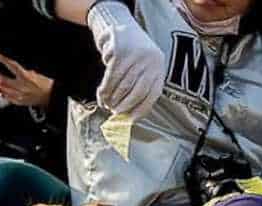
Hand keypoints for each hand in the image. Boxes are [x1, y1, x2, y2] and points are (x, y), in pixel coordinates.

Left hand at [0, 54, 54, 108]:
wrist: (52, 96)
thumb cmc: (47, 84)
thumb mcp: (37, 72)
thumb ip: (25, 68)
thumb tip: (16, 64)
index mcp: (26, 77)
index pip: (12, 65)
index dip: (3, 59)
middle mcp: (21, 87)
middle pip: (2, 79)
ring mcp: (19, 95)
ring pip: (2, 89)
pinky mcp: (20, 102)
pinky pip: (7, 97)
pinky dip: (1, 91)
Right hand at [86, 1, 165, 118]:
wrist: (121, 28)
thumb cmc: (133, 57)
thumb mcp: (142, 69)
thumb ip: (139, 89)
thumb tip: (127, 117)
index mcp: (159, 68)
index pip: (152, 94)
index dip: (141, 109)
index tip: (130, 120)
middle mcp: (150, 62)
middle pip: (137, 92)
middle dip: (124, 106)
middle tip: (114, 113)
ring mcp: (135, 56)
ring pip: (122, 86)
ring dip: (112, 99)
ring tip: (106, 104)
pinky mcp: (120, 52)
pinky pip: (111, 77)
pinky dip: (105, 89)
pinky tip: (101, 95)